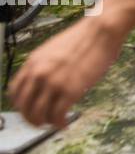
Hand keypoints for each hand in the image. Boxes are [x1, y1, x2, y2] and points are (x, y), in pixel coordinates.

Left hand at [8, 14, 127, 127]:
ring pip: (38, 114)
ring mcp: (54, 83)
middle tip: (39, 122)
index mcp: (33, 62)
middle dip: (31, 118)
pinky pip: (58, 115)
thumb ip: (44, 65)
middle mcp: (39, 74)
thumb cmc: (85, 37)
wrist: (101, 30)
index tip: (28, 108)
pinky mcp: (70, 90)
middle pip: (24, 107)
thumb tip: (45, 81)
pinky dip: (59, 123)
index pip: (14, 92)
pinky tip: (65, 122)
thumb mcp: (54, 49)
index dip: (20, 104)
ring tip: (53, 123)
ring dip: (44, 123)